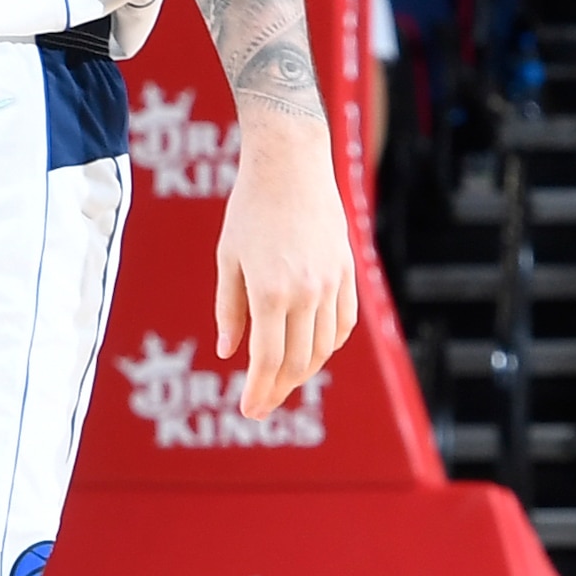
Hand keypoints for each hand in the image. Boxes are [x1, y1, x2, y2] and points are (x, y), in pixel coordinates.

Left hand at [212, 116, 360, 417]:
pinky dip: (329, 345)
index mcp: (269, 292)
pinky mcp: (347, 271)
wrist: (291, 164)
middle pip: (297, 361)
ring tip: (283, 383)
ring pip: (324, 347)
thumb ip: (229, 309)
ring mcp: (331, 283)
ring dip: (304, 372)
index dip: (258, 391)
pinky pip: (343, 323)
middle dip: (278, 389)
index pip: (267, 359)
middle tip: (260, 405)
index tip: (248, 411)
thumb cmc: (249, 208)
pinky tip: (313, 352)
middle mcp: (306, 292)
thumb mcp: (228, 258)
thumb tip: (229, 353)